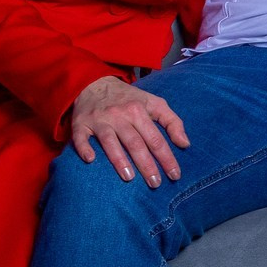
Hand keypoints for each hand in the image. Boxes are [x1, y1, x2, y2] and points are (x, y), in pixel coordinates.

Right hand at [68, 75, 187, 186]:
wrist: (94, 82)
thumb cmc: (129, 98)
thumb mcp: (154, 103)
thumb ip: (172, 122)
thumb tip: (185, 144)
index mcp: (138, 111)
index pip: (156, 139)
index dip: (166, 158)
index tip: (175, 175)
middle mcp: (119, 115)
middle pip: (135, 143)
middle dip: (146, 164)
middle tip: (155, 183)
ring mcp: (99, 120)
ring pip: (110, 141)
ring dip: (119, 159)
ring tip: (129, 178)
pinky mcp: (80, 124)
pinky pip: (81, 137)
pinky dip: (84, 148)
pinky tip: (90, 160)